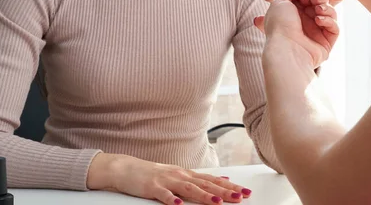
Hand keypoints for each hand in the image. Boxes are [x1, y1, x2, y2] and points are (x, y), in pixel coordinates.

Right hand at [87, 153, 250, 203]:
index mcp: (187, 174)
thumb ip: (200, 179)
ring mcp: (166, 180)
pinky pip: (163, 195)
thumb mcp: (179, 175)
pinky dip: (172, 200)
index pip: (213, 180)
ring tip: (217, 203)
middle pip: (205, 184)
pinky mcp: (152, 187)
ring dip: (204, 196)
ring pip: (189, 188)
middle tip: (240, 197)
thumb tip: (223, 180)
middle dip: (224, 192)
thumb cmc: (152, 174)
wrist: (126, 168)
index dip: (230, 186)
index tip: (244, 192)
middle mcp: (180, 175)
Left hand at [254, 0, 341, 68]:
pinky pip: (334, 27)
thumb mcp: (278, 2)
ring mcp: (316, 31)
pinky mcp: (326, 41)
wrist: (286, 49)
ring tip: (317, 9)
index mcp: (293, 12)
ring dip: (325, 6)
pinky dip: (328, 20)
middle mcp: (305, 21)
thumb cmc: (279, 26)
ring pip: (330, 11)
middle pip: (320, 0)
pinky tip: (319, 20)